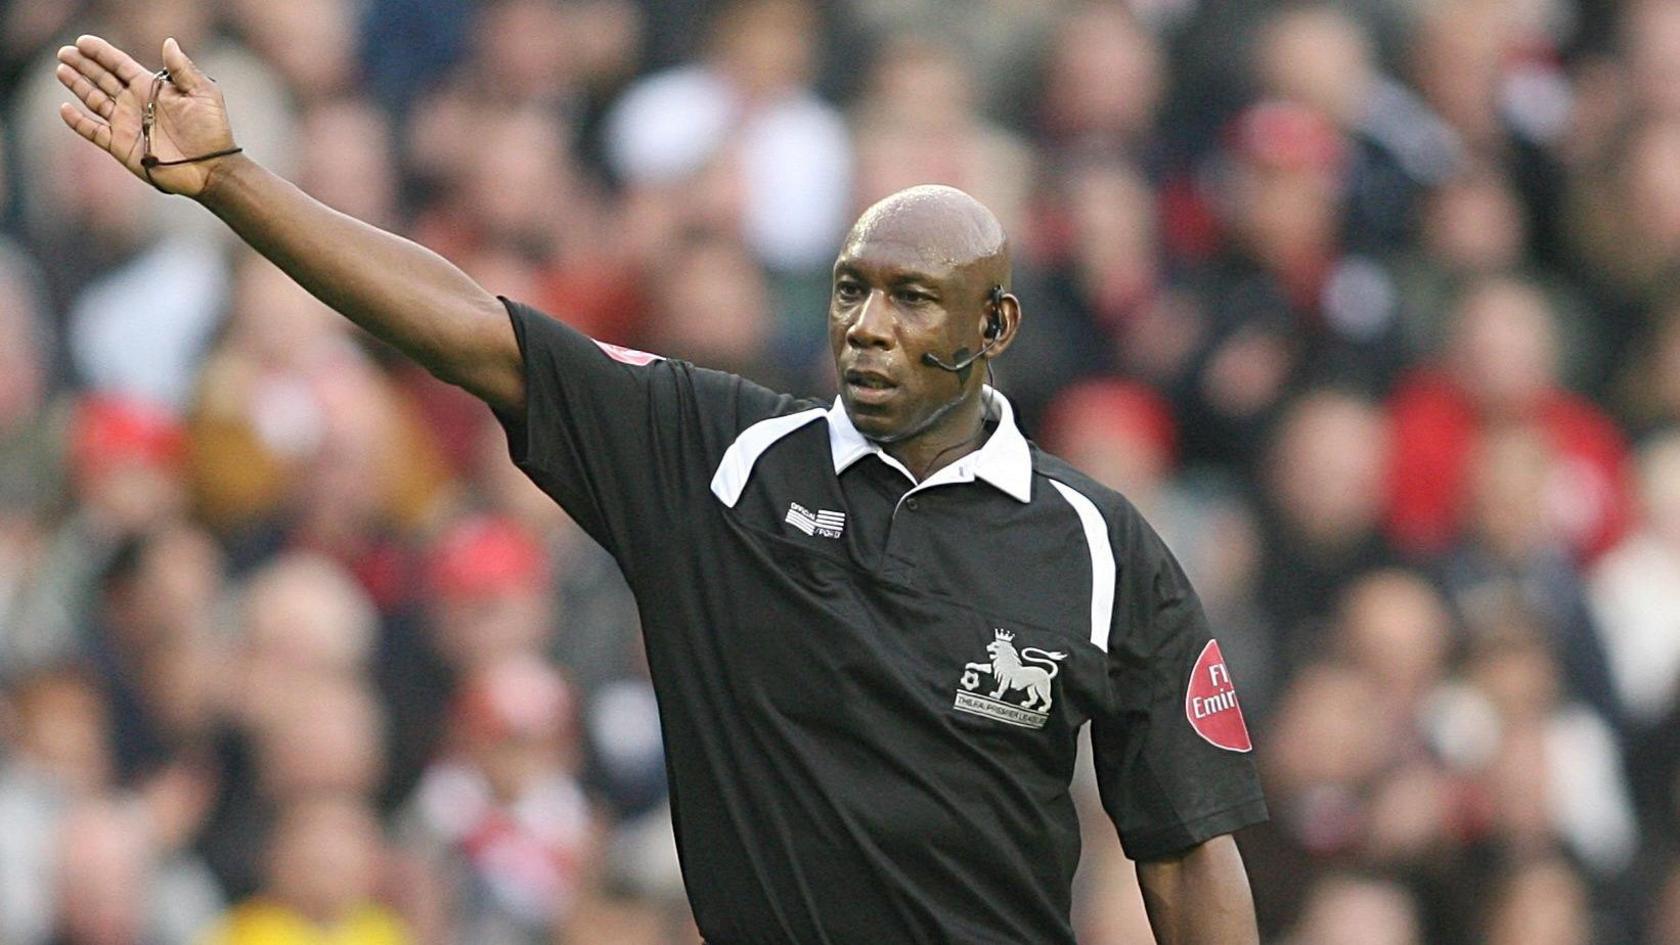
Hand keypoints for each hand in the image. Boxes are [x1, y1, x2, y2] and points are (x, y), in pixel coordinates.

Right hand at [55, 35, 237, 197]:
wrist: (210, 167)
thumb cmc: (212, 130)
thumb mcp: (203, 94)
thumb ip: (183, 69)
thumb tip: (169, 42)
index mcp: (151, 88)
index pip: (119, 65)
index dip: (101, 53)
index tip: (82, 41)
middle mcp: (135, 104)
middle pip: (102, 79)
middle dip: (83, 65)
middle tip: (65, 52)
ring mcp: (126, 124)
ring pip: (94, 100)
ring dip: (78, 85)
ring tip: (62, 70)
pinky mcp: (121, 146)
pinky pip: (94, 132)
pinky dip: (78, 122)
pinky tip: (64, 108)